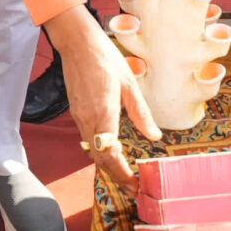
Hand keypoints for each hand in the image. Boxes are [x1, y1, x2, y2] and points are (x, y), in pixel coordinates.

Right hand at [44, 4, 156, 191]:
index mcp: (104, 113)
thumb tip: (155, 136)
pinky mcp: (75, 111)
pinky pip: (87, 139)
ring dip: (107, 165)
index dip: (122, 174)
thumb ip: (141, 113)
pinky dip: (99, 151)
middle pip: (99, 158)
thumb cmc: (106, 58)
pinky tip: (111, 152)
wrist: (77, 42)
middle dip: (115, 176)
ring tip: (125, 175)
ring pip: (91, 150)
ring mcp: (79, 116)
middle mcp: (88, 119)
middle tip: (133, 188)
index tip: (134, 186)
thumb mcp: (130, 84)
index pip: (110, 154)